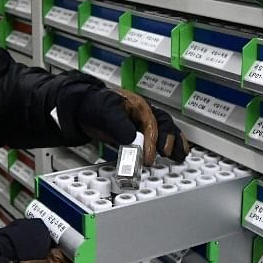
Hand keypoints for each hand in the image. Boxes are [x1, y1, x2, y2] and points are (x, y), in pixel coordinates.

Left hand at [60, 76, 189, 162]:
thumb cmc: (93, 105)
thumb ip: (119, 125)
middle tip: (168, 154)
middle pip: (164, 125)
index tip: (150, 156)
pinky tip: (172, 155)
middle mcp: (144, 114)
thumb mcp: (105, 112)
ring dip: (174, 143)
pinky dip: (166, 147)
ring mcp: (142, 125)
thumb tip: (132, 139)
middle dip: (169, 139)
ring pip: (165, 131)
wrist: (81, 110)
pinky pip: (156, 140)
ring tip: (181, 155)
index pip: (151, 124)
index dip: (152, 141)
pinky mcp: (138, 135)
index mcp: (138, 105)